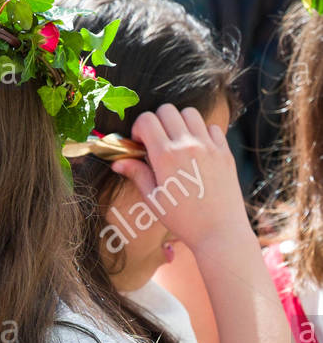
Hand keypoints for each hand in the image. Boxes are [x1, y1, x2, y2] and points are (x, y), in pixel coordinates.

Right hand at [112, 105, 249, 251]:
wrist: (219, 231)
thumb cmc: (183, 220)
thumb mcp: (153, 200)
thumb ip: (137, 174)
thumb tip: (118, 162)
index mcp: (166, 157)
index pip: (147, 120)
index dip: (139, 128)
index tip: (140, 144)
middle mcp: (188, 145)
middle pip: (167, 110)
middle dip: (157, 121)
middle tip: (156, 141)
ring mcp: (209, 146)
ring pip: (190, 113)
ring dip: (179, 123)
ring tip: (176, 142)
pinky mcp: (224, 152)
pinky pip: (211, 127)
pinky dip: (201, 132)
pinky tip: (196, 150)